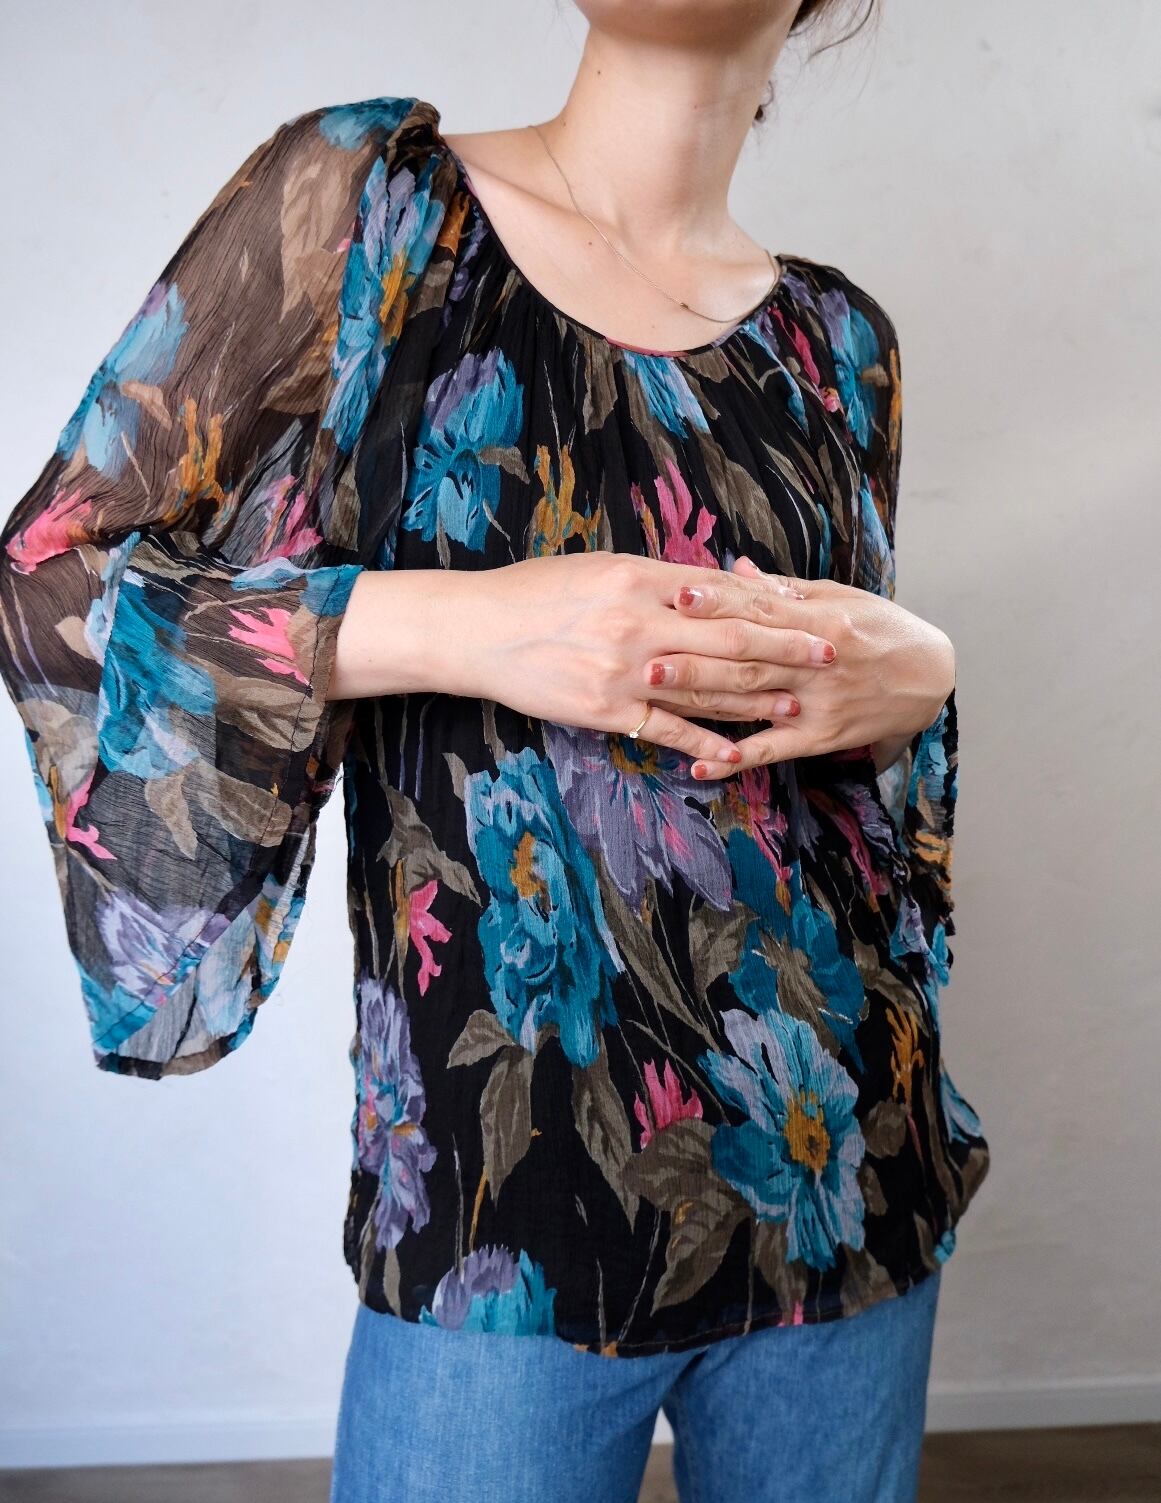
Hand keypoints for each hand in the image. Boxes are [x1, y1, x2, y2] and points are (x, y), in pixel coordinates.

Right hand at [442, 551, 839, 769]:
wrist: (478, 631)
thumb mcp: (600, 568)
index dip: (774, 605)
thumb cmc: (536, 592)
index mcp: (642, 579)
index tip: (812, 609)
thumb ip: (656, 580)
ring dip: (759, 698)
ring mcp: (626, 671)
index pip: (724, 594)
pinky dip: (705, 743)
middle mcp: (641, 623)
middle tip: (831, 655)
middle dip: (787, 649)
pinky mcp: (608, 710)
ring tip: (799, 704)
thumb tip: (707, 585)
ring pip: (708, 687)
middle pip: (731, 640)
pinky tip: (737, 752)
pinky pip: (668, 730)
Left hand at [647, 555, 955, 779]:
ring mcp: (816, 703)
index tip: (679, 594)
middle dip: (696, 653)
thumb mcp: (840, 599)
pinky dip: (736, 760)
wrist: (931, 678)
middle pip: (747, 656)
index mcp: (820, 620)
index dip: (719, 602)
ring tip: (655, 694)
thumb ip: (784, 589)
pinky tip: (700, 764)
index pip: (761, 609)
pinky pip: (773, 750)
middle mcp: (816, 662)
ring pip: (752, 699)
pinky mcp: (820, 737)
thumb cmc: (882, 629)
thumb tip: (733, 569)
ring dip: (703, 697)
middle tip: (648, 652)